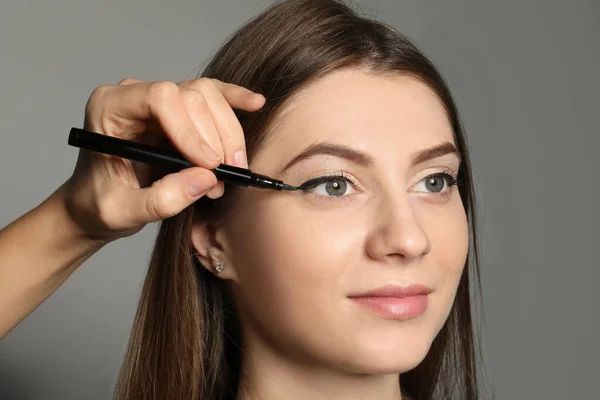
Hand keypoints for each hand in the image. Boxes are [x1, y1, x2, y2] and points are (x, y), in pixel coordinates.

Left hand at [63, 77, 264, 240]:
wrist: (96, 203)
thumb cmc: (100, 204)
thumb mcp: (122, 212)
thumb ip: (160, 199)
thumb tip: (206, 179)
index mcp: (109, 108)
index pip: (160, 98)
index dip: (190, 129)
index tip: (207, 165)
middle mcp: (135, 94)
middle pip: (190, 95)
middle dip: (215, 137)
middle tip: (225, 176)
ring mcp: (160, 98)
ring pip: (208, 96)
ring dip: (228, 132)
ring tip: (231, 169)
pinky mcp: (180, 110)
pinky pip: (212, 96)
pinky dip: (234, 100)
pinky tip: (255, 103)